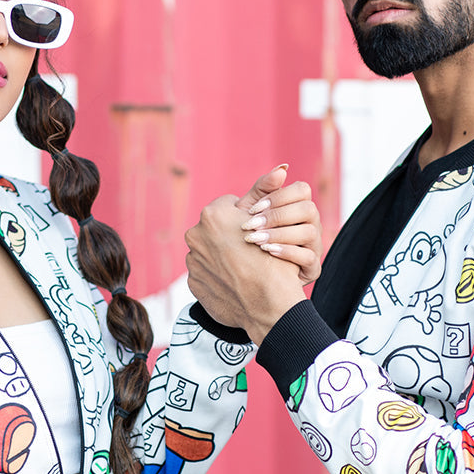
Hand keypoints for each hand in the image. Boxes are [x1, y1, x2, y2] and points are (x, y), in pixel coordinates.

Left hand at [185, 167, 316, 343]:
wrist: (267, 305)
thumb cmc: (273, 260)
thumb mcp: (271, 221)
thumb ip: (267, 192)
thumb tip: (281, 167)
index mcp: (213, 215)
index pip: (228, 207)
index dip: (246, 219)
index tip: (256, 231)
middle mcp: (196, 235)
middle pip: (217, 229)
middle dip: (231, 236)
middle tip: (251, 250)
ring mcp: (193, 261)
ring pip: (210, 251)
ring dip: (223, 256)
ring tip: (244, 268)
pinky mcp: (193, 283)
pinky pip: (206, 273)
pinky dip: (218, 275)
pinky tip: (235, 282)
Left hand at [235, 166, 322, 284]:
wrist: (249, 278)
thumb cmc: (250, 239)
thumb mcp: (251, 213)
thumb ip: (262, 190)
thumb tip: (283, 168)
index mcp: (299, 208)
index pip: (302, 190)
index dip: (278, 197)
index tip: (253, 209)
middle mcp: (312, 225)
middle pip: (308, 209)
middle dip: (277, 216)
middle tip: (251, 225)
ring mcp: (314, 247)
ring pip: (310, 232)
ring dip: (280, 234)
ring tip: (256, 241)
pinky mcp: (312, 268)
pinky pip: (309, 257)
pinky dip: (287, 252)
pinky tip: (267, 252)